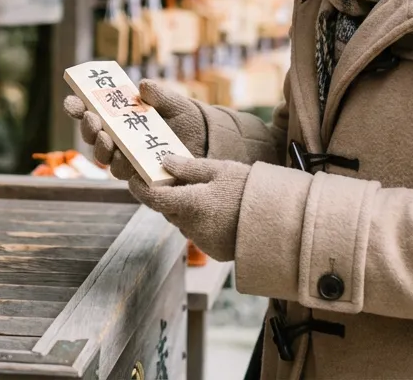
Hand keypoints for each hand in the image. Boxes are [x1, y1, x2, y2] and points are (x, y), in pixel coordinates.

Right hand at [63, 79, 208, 179]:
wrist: (207, 142)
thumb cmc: (185, 119)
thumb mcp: (174, 104)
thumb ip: (159, 95)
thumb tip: (144, 86)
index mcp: (120, 117)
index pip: (92, 112)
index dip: (78, 108)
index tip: (71, 101)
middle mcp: (119, 139)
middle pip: (93, 137)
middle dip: (88, 128)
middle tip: (92, 118)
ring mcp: (128, 158)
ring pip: (105, 158)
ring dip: (101, 148)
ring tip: (107, 137)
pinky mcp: (141, 176)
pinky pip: (125, 176)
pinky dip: (122, 166)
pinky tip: (125, 159)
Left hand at [128, 155, 249, 261]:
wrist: (278, 221)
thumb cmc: (249, 189)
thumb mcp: (220, 169)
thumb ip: (189, 167)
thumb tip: (164, 161)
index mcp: (190, 203)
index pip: (153, 198)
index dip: (139, 188)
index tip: (134, 178)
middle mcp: (191, 226)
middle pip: (166, 209)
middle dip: (166, 196)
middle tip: (173, 180)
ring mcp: (201, 241)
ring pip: (181, 221)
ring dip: (183, 209)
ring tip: (202, 194)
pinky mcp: (212, 251)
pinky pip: (196, 232)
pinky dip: (199, 222)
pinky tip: (216, 211)